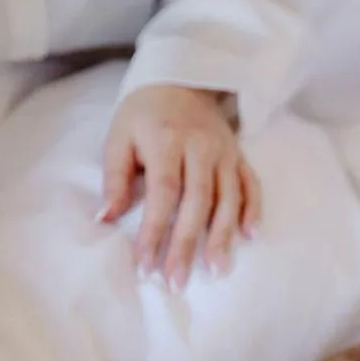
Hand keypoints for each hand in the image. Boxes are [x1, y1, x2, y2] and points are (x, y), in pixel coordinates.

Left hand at [101, 85, 261, 287]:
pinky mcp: (239, 156)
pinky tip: (250, 236)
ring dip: (223, 237)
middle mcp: (200, 148)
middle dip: (187, 245)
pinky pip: (251, 185)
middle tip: (177, 281)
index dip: (155, 231)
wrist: (182, 79)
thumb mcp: (119, 137)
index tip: (146, 265)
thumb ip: (115, 178)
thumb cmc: (144, 115)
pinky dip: (253, 210)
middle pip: (197, 203)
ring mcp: (224, 153)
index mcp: (167, 141)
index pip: (163, 193)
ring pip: (228, 199)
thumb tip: (106, 219)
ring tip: (217, 270)